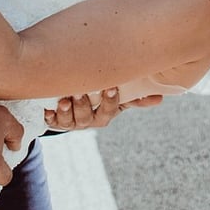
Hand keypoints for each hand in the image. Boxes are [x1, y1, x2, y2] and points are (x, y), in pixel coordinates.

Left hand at [43, 89, 162, 130]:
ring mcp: (71, 122)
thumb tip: (160, 98)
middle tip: (81, 93)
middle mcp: (88, 121)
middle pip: (88, 117)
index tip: (110, 87)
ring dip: (67, 111)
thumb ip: (135, 97)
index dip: (110, 101)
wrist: (70, 107)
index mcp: (104, 114)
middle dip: (84, 106)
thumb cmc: (98, 98)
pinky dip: (51, 116)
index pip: (110, 109)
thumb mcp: (116, 97)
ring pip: (69, 121)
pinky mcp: (54, 121)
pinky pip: (52, 122)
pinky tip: (49, 110)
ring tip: (64, 100)